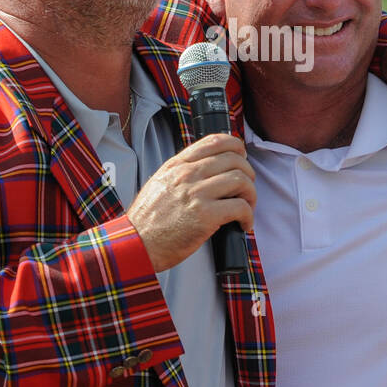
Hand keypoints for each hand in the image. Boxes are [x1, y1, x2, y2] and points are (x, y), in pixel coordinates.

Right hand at [125, 133, 256, 271]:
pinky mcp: (205, 216)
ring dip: (251, 195)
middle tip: (246, 190)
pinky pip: (240, 207)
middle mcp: (187, 175)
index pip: (215, 141)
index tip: (242, 160)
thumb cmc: (148, 221)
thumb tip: (209, 169)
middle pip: (234, 159)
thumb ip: (182, 173)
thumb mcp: (159, 184)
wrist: (136, 245)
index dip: (236, 147)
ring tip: (246, 208)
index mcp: (177, 165)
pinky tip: (243, 224)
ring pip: (241, 180)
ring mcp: (196, 194)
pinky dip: (248, 216)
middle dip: (248, 174)